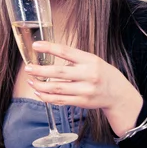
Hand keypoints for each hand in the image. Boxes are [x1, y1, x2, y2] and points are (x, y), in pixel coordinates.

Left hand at [24, 42, 142, 134]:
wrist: (119, 94)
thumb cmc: (102, 73)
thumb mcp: (93, 60)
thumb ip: (74, 59)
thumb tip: (49, 56)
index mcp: (90, 60)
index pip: (66, 52)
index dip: (49, 48)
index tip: (35, 46)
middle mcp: (88, 75)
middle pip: (59, 72)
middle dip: (40, 70)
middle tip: (27, 68)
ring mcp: (85, 90)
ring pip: (57, 88)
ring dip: (40, 85)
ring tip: (31, 80)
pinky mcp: (82, 102)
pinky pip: (60, 100)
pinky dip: (47, 97)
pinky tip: (39, 92)